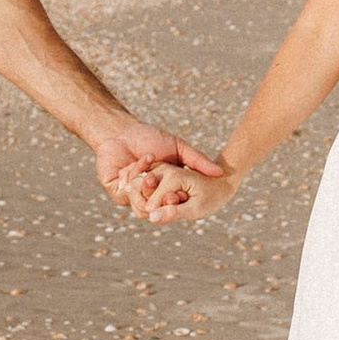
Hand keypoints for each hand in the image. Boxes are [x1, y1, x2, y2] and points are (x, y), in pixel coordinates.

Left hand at [91, 119, 220, 208]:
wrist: (122, 131)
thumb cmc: (150, 137)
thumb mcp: (179, 147)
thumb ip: (198, 161)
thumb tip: (221, 172)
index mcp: (164, 188)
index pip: (174, 202)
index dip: (178, 199)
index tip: (183, 192)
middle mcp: (149, 195)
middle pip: (158, 208)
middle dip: (161, 194)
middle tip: (162, 177)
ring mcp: (133, 196)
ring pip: (142, 204)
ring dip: (146, 180)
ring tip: (149, 158)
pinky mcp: (118, 193)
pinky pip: (127, 195)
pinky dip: (135, 174)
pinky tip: (139, 160)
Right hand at [134, 159, 238, 226]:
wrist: (220, 182)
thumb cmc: (211, 197)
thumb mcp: (195, 209)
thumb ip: (174, 213)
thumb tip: (152, 218)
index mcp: (172, 176)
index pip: (152, 203)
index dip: (163, 213)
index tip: (180, 209)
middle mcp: (163, 169)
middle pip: (144, 196)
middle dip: (157, 206)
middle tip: (180, 201)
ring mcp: (159, 169)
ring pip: (142, 191)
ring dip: (153, 200)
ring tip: (179, 198)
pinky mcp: (158, 171)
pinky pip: (146, 188)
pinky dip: (152, 197)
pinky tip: (172, 197)